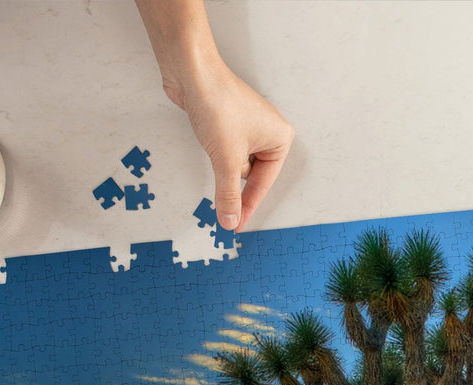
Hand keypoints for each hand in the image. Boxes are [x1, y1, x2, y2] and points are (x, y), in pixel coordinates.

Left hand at [166, 59, 293, 231]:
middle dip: (234, 182)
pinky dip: (217, 154)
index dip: (247, 207)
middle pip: (251, 175)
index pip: (263, 184)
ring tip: (214, 147)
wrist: (192, 70)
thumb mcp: (226, 160)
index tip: (236, 226)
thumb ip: (229, 195)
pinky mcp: (229, 121)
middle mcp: (269, 132)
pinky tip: (209, 142)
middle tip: (223, 209)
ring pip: (236, 163)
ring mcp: (248, 126)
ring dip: (223, 164)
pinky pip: (227, 149)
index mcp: (280, 139)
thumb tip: (229, 221)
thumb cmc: (217, 104)